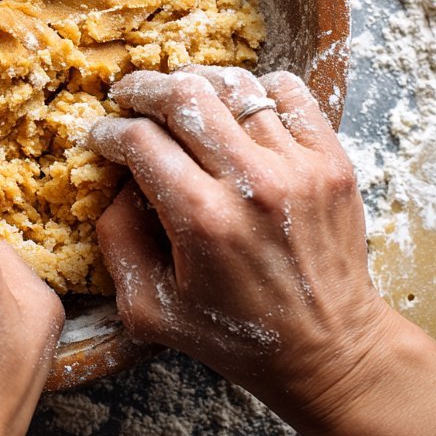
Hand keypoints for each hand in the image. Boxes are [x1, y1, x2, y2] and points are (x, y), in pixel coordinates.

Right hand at [88, 66, 399, 435]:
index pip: (141, 142)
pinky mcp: (333, 161)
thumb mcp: (150, 309)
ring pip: (235, 86)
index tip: (102, 137)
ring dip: (196, 83)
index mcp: (204, 221)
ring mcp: (300, 167)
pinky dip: (257, 89)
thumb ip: (117, 241)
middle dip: (144, 90)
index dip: (110, 133)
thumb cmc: (236, 337)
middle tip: (128, 97)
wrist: (330, 351)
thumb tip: (116, 182)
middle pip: (184, 97)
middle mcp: (254, 184)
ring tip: (179, 96)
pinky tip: (238, 108)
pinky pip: (290, 94)